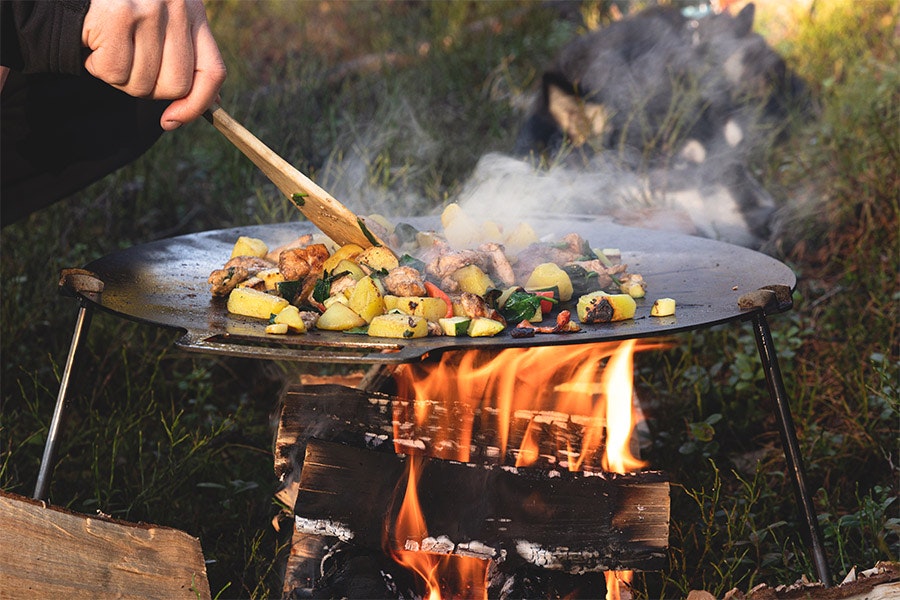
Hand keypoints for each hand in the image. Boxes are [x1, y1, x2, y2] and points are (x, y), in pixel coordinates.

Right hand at [82, 0, 226, 129]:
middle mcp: (177, 7)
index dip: (196, 105)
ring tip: (109, 47)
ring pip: (143, 84)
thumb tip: (211, 102)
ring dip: (118, 77)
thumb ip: (186, 57)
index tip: (172, 120)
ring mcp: (150, 10)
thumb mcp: (162, 23)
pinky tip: (94, 43)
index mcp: (194, 12)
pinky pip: (115, 72)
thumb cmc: (119, 8)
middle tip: (128, 65)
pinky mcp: (118, 15)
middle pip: (177, 86)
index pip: (213, 72)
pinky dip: (98, 67)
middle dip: (147, 89)